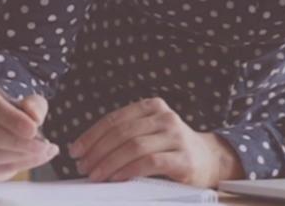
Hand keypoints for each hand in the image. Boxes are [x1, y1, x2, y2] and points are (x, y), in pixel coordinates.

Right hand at [0, 85, 58, 180]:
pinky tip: (35, 158)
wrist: (0, 128)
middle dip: (15, 141)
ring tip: (42, 151)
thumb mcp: (26, 101)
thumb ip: (34, 104)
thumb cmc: (11, 111)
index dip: (10, 118)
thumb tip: (34, 116)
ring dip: (17, 156)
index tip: (33, 128)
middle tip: (41, 145)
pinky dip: (16, 166)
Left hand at [68, 97, 242, 186]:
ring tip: (96, 175)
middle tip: (83, 166)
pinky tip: (117, 178)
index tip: (76, 150)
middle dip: (97, 151)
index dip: (92, 135)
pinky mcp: (183, 158)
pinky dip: (129, 170)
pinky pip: (150, 162)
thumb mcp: (150, 133)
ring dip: (109, 162)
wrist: (209, 160)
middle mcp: (165, 117)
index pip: (115, 118)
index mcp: (152, 106)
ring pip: (134, 146)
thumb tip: (88, 151)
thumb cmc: (171, 148)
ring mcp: (176, 136)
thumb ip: (126, 135)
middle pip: (122, 132)